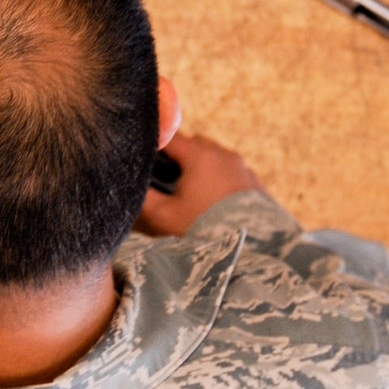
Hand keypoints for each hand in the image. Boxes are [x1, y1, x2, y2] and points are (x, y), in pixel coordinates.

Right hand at [137, 130, 265, 236]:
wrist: (250, 252)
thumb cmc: (202, 229)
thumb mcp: (164, 216)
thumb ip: (143, 197)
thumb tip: (131, 186)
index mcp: (200, 156)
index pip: (171, 136)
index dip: (155, 144)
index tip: (144, 157)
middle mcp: (224, 155)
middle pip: (195, 144)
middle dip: (180, 155)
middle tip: (166, 178)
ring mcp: (243, 169)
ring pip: (216, 158)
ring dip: (203, 167)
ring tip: (192, 192)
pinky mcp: (257, 185)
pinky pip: (233, 174)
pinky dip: (222, 180)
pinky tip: (216, 203)